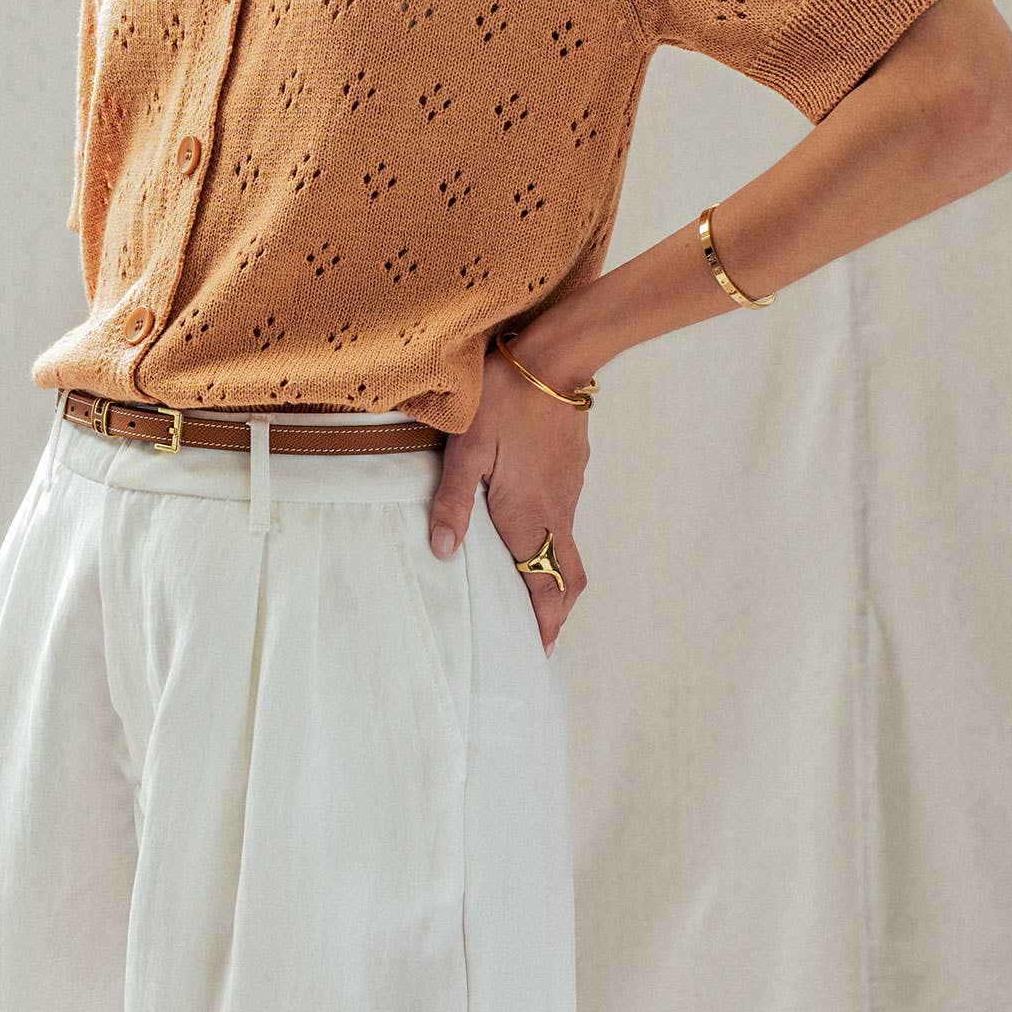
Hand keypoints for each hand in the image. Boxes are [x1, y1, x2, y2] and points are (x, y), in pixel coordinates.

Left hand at [427, 329, 590, 655]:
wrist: (554, 357)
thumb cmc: (503, 399)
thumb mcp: (465, 448)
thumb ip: (452, 502)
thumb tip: (441, 553)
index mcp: (528, 514)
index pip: (545, 586)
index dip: (544, 625)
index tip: (536, 654)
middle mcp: (555, 511)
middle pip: (568, 579)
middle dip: (555, 613)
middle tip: (536, 637)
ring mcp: (568, 490)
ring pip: (565, 549)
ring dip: (550, 577)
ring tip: (525, 592)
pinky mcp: (570, 471)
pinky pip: (563, 519)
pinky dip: (550, 543)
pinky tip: (524, 532)